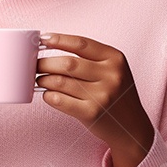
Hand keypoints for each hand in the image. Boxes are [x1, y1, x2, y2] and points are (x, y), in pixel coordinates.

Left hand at [36, 32, 154, 166]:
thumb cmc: (115, 94)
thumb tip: (52, 46)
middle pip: (67, 63)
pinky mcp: (92, 113)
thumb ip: (90, 58)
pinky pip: (61, 100)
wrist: (131, 127)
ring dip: (44, 80)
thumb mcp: (112, 70)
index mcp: (115, 59)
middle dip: (45, 63)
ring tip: (40, 80)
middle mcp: (111, 75)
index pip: (81, 43)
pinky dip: (49, 96)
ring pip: (61, 82)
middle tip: (35, 65)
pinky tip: (47, 95)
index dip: (58, 40)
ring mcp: (102, 95)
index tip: (43, 39)